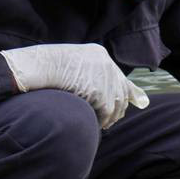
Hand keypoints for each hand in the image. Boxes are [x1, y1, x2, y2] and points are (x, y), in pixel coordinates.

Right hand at [0, 43, 148, 128]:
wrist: (37, 67)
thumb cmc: (45, 69)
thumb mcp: (70, 65)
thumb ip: (86, 75)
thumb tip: (93, 93)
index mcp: (98, 54)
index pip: (120, 75)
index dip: (131, 91)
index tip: (141, 101)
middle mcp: (106, 63)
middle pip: (121, 91)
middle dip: (119, 109)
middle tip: (111, 121)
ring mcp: (104, 76)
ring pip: (116, 103)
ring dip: (109, 116)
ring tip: (101, 124)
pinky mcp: (100, 90)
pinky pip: (106, 111)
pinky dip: (102, 119)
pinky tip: (97, 124)